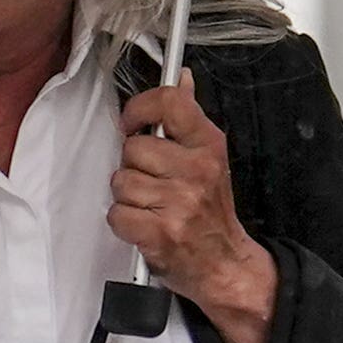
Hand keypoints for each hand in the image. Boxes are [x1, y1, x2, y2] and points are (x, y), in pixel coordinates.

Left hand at [110, 73, 279, 342]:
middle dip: (133, 167)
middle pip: (133, 148)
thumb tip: (181, 77)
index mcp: (208, 145)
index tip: (132, 124)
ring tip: (152, 207)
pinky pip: (117, 214)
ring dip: (128, 197)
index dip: (139, 109)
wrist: (225, 265)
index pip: (169, 102)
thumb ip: (188, 118)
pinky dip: (124, 223)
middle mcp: (197, 170)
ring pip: (121, 182)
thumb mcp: (209, 159)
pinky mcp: (161, 232)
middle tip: (153, 183)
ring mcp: (179, 202)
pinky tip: (145, 226)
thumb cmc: (210, 212)